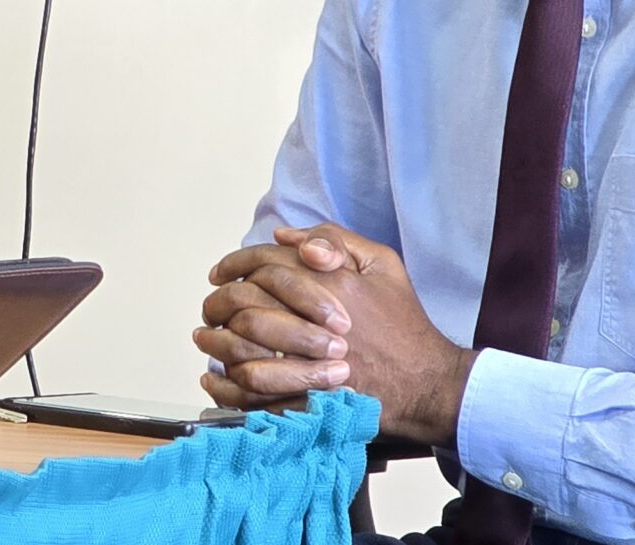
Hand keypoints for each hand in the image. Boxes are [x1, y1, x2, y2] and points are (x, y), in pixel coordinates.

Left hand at [199, 224, 473, 444]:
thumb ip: (334, 240)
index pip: (263, 264)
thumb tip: (285, 237)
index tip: (219, 274)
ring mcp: (309, 361)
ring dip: (215, 341)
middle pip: (244, 303)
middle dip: (217, 302)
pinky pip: (252, 393)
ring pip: (241, 347)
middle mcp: (314, 319)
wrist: (429, 382)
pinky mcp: (308, 398)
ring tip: (205, 338)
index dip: (234, 265)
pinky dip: (226, 385)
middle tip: (210, 307)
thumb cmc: (404, 322)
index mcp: (329, 283)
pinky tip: (215, 376)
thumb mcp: (382, 265)